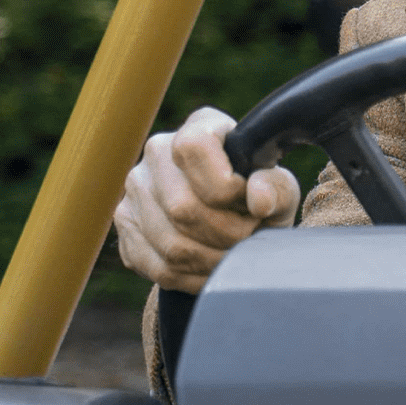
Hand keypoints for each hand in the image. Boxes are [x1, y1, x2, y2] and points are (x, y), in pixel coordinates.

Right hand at [114, 107, 299, 290]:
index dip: (225, 186)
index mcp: (198, 127)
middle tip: (249, 239)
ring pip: (170, 242)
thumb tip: (259, 199)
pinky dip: (192, 277)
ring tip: (235, 256)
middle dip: (226, 234)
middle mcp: (158, 152)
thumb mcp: (279, 188)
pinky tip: (212, 269)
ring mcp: (136, 188)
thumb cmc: (256, 196)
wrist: (231, 217)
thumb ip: (275, 188)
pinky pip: (156, 265)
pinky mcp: (126, 224)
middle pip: (182, 206)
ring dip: (211, 259)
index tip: (249, 203)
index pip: (193, 149)